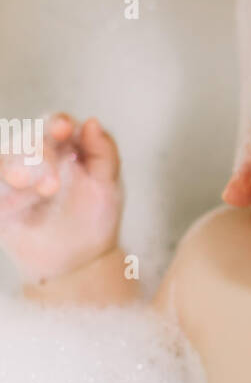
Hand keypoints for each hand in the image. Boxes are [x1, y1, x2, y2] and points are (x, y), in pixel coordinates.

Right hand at [0, 113, 122, 282]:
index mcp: (65, 146)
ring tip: (23, 183)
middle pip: (29, 139)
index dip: (58, 123)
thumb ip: (104, 154)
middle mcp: (36, 156)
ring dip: (14, 168)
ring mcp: (15, 177)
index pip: (57, 124)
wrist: (78, 261)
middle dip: (39, 154)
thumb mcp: (107, 187)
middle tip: (51, 186)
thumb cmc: (94, 218)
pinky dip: (2, 189)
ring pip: (6, 159)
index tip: (64, 130)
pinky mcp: (1, 199)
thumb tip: (92, 122)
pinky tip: (10, 191)